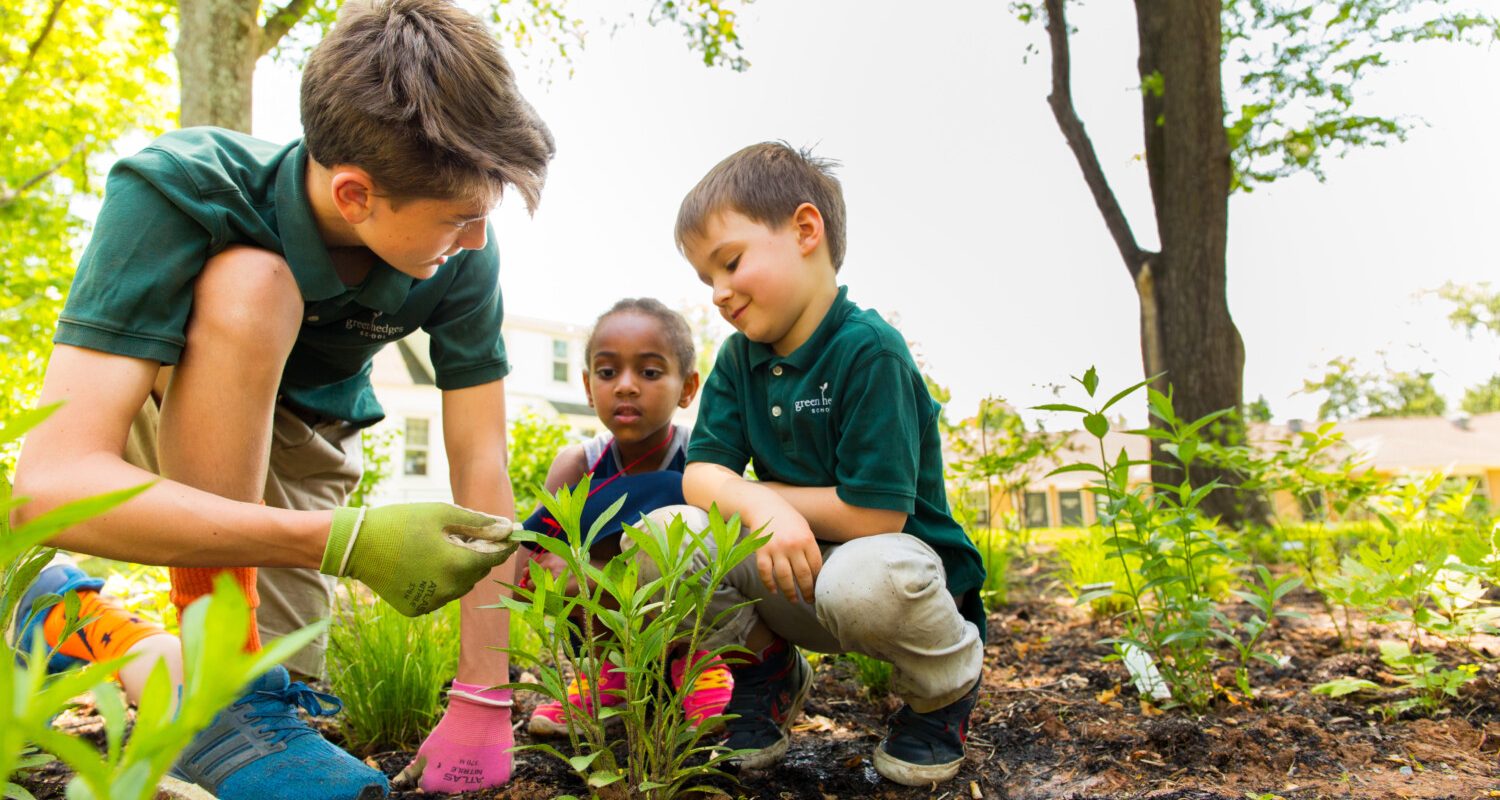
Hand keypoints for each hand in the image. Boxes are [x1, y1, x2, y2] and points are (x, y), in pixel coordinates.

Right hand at [320, 503, 516, 615]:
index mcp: (458, 564)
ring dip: (459, 569)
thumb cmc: (401, 522)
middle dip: (478, 554)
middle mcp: (449, 589)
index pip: (495, 557)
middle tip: (466, 536)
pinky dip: (440, 582)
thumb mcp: (442, 513)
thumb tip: (506, 528)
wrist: (356, 545)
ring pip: (460, 585)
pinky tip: (424, 565)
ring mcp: (432, 602)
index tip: (511, 536)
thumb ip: (478, 522)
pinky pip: (440, 595)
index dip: (505, 545)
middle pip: (478, 572)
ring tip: (442, 549)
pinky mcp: (417, 609)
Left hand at [395, 683, 512, 792]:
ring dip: (473, 774)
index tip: (442, 759)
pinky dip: (492, 769)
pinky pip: (496, 778)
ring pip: (476, 785)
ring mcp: (481, 786)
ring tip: (473, 752)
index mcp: (435, 785)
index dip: (435, 773)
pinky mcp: (501, 777)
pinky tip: (487, 754)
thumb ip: (413, 771)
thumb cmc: (450, 730)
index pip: (430, 787)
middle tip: (459, 754)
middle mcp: (457, 790)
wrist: (478, 711)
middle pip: (453, 788)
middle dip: (454, 775)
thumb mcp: (427, 749)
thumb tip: (397, 784)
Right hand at [754, 511, 821, 603]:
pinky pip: (765, 573)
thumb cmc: (788, 520)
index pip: (816, 566)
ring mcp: (775, 549)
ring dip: (789, 592)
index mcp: (806, 539)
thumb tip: (817, 573)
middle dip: (807, 591)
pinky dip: (769, 584)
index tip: (818, 589)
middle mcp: (792, 545)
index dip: (818, 581)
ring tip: (794, 600)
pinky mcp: (760, 551)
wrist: (765, 506)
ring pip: (784, 577)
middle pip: (802, 575)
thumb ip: (810, 548)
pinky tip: (774, 591)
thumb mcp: (804, 529)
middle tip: (809, 601)